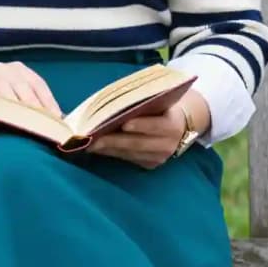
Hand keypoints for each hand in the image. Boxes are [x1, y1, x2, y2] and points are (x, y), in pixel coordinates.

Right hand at [0, 60, 61, 115]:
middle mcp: (7, 68)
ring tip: (27, 121)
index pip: (39, 85)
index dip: (48, 102)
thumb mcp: (15, 96)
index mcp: (21, 70)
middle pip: (25, 87)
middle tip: (44, 124)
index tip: (57, 118)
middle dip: (35, 107)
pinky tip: (4, 115)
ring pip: (7, 89)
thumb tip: (59, 120)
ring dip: (17, 106)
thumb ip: (33, 105)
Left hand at [86, 90, 210, 170]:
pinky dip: (111, 153)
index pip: (157, 126)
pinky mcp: (150, 165)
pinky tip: (97, 148)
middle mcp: (168, 145)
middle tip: (93, 138)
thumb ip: (144, 102)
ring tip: (89, 143)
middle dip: (114, 141)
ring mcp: (159, 158)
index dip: (141, 125)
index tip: (123, 124)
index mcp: (173, 125)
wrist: (178, 125)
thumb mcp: (159, 101)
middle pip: (138, 143)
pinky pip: (128, 159)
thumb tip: (115, 103)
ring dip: (108, 149)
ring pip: (130, 153)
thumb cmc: (161, 107)